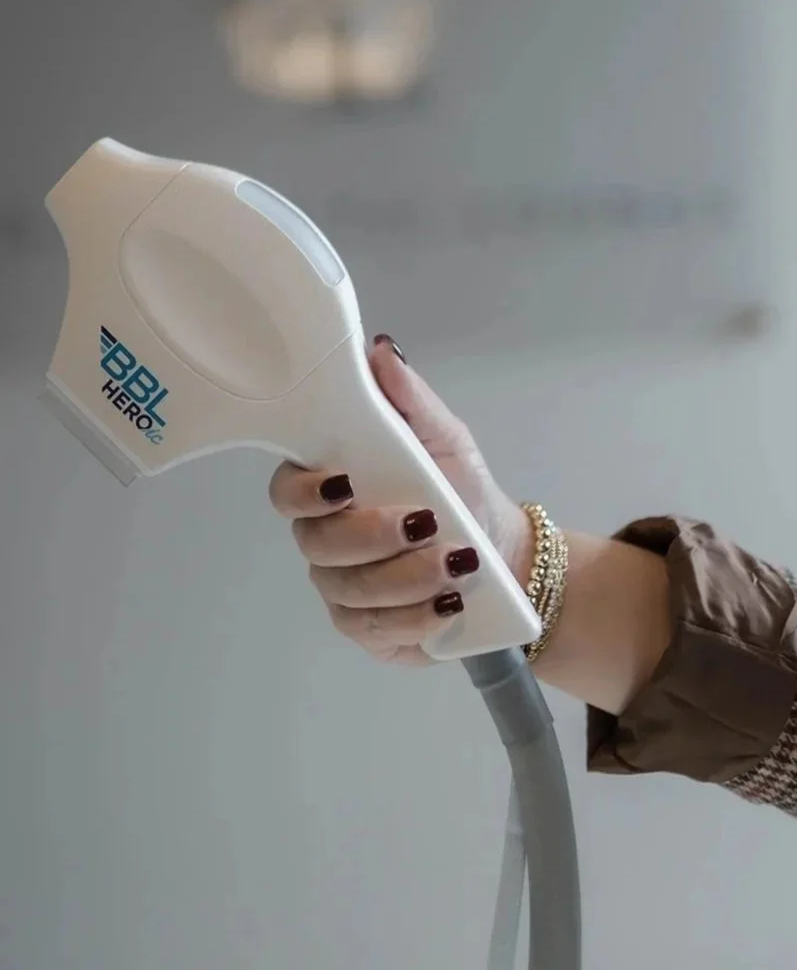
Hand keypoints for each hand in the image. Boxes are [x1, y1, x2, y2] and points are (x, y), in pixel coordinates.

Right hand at [268, 335, 530, 664]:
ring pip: (350, 591)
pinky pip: (375, 630)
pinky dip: (416, 617)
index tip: (346, 484)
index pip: (287, 491)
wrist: (500, 553)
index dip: (306, 492)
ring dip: (406, 578)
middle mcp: (325, 539)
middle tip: (426, 523)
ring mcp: (342, 588)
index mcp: (330, 487)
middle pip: (316, 545)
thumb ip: (410, 398)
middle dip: (371, 536)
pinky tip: (448, 603)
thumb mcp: (444, 436)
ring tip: (458, 564)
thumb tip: (380, 350)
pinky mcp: (367, 629)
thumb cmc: (459, 486)